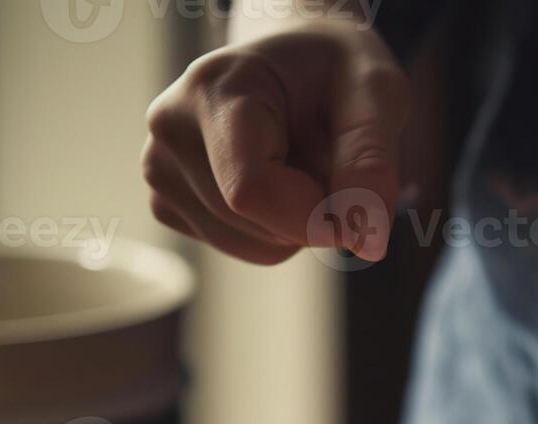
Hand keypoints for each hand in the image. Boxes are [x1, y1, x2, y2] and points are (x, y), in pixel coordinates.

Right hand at [142, 23, 407, 263]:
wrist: (296, 60)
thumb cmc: (334, 69)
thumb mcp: (376, 92)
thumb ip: (371, 161)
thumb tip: (366, 242)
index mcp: (214, 89)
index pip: (250, 191)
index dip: (315, 216)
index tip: (358, 202)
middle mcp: (172, 128)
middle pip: (254, 224)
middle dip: (314, 214)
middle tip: (328, 159)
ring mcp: (161, 168)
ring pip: (253, 246)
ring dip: (298, 224)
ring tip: (300, 163)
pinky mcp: (168, 200)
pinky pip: (241, 249)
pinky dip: (276, 232)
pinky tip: (277, 180)